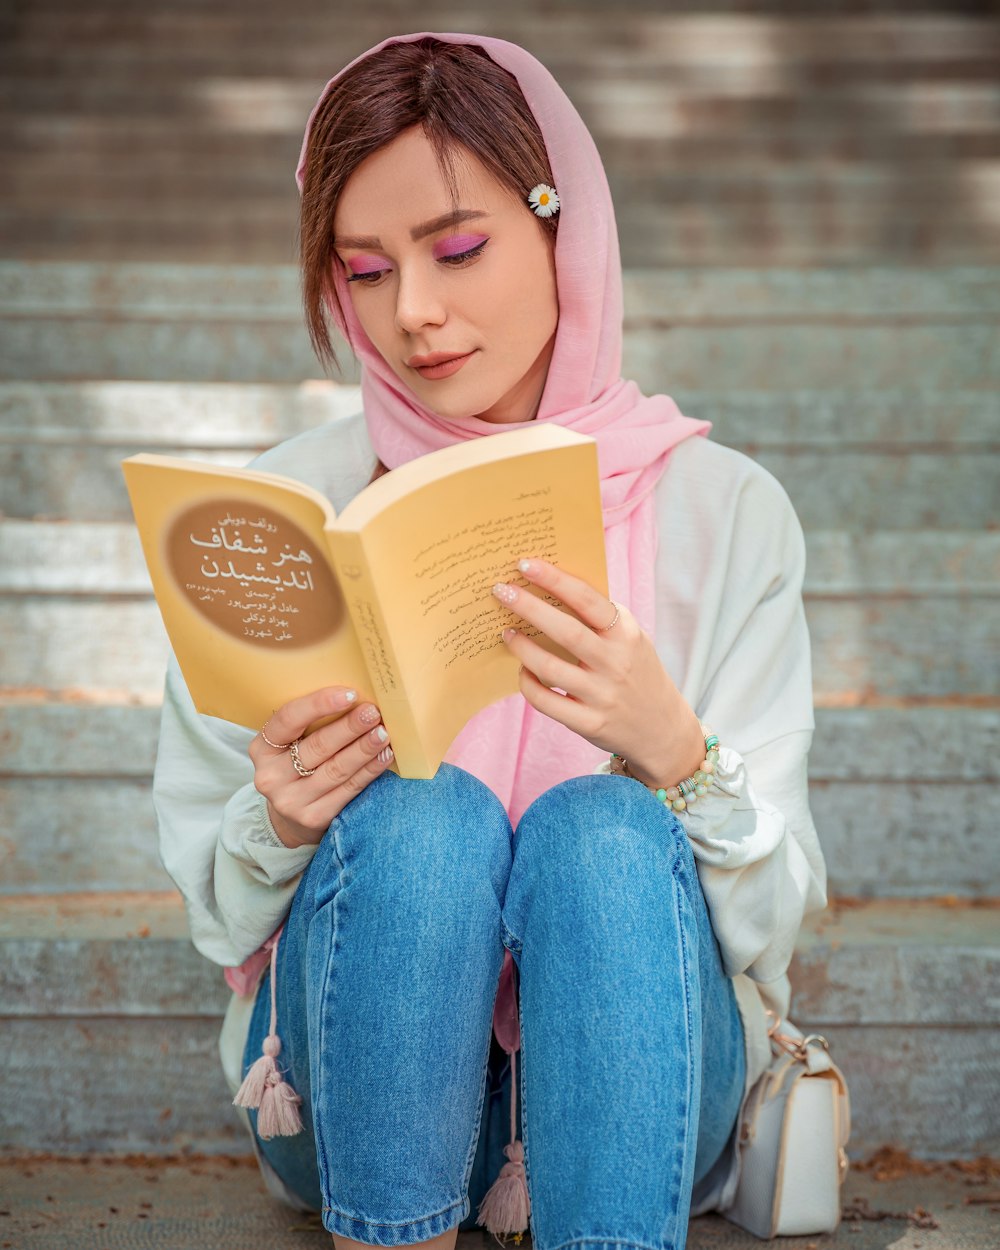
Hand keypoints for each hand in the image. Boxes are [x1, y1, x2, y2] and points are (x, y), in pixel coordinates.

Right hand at [249, 686, 393, 846]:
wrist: (290, 818)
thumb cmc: (296, 767)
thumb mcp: (289, 745)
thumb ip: (310, 724)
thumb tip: (354, 697)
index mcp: (262, 748)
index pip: (288, 719)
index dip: (319, 704)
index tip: (350, 694)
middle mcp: (271, 776)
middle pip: (317, 746)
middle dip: (349, 727)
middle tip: (373, 713)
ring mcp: (291, 800)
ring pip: (336, 769)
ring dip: (364, 749)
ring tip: (383, 733)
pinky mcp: (314, 818)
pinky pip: (348, 789)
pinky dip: (369, 771)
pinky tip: (384, 756)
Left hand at [493, 558, 704, 789]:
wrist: (663, 728)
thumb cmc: (637, 672)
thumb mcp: (632, 639)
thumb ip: (601, 619)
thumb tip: (551, 588)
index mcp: (627, 634)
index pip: (588, 600)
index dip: (555, 580)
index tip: (525, 564)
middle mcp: (616, 663)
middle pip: (565, 631)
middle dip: (528, 607)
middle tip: (500, 591)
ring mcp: (602, 696)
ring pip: (549, 669)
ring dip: (521, 648)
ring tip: (506, 633)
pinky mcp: (590, 723)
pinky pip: (546, 702)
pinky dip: (527, 683)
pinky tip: (521, 670)